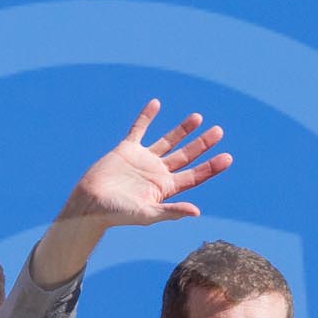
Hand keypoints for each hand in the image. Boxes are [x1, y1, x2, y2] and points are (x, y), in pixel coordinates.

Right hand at [56, 100, 232, 230]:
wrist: (90, 204)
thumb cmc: (117, 214)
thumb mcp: (147, 214)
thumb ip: (171, 211)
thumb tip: (196, 212)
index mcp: (165, 188)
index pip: (194, 175)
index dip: (211, 167)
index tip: (227, 157)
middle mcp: (157, 172)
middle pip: (186, 156)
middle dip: (202, 144)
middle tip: (219, 131)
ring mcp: (143, 160)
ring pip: (167, 141)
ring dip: (183, 129)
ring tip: (198, 117)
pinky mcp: (126, 150)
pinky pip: (138, 129)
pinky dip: (146, 116)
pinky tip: (156, 103)